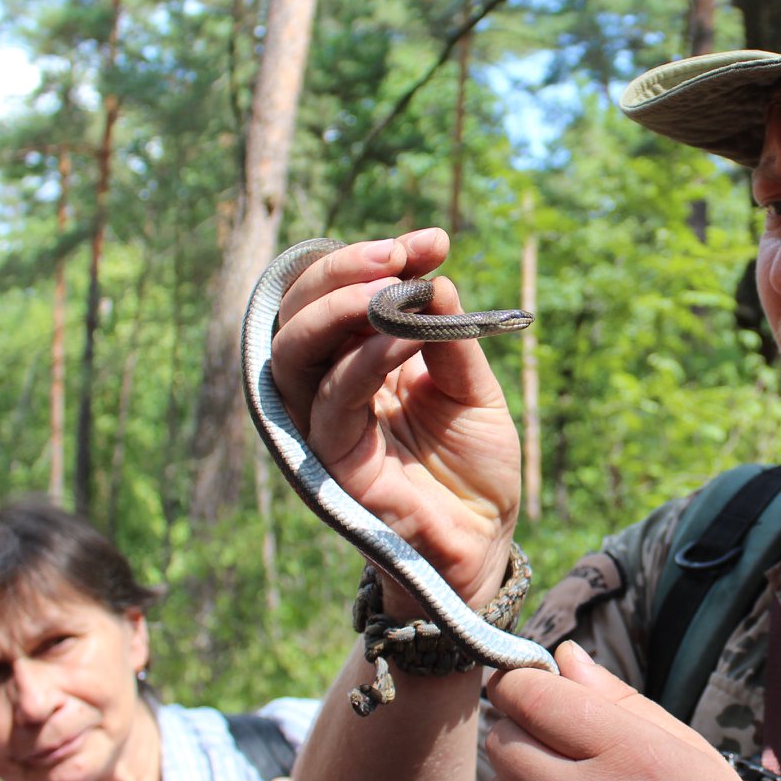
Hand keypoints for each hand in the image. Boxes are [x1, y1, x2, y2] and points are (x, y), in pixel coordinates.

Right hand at [268, 230, 522, 608]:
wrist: (487, 539)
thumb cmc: (475, 466)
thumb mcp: (473, 388)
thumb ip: (450, 337)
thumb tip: (433, 277)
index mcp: (357, 363)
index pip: (336, 295)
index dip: (372, 260)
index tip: (430, 241)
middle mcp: (330, 389)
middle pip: (298, 313)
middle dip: (343, 271)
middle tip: (400, 255)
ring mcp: (325, 426)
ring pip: (294, 354)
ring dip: (339, 309)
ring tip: (392, 290)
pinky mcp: (334, 465)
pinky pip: (331, 405)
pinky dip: (363, 363)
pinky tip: (401, 338)